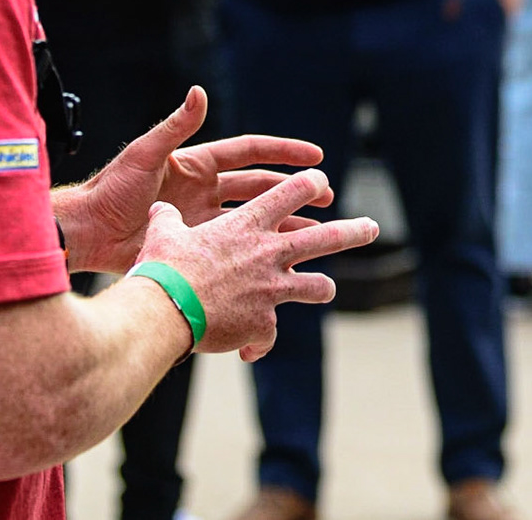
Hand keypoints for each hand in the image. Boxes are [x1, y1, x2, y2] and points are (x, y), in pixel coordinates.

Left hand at [55, 86, 331, 273]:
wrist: (87, 233)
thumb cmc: (110, 189)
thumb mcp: (145, 154)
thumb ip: (175, 127)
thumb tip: (198, 92)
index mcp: (197, 163)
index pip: (249, 152)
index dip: (283, 152)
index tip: (316, 156)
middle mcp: (204, 189)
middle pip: (259, 187)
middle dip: (294, 190)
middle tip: (327, 196)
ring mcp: (201, 218)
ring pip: (253, 219)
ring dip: (283, 222)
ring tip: (318, 231)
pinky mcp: (194, 245)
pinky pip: (233, 247)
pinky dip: (256, 251)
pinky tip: (278, 261)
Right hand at [134, 169, 379, 360]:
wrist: (165, 310)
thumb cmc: (163, 267)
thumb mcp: (164, 234)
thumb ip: (168, 220)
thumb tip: (159, 209)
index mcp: (248, 225)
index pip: (292, 192)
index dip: (310, 184)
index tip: (320, 181)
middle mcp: (269, 253)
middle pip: (327, 238)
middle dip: (354, 231)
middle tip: (371, 227)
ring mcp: (272, 289)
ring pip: (317, 286)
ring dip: (321, 288)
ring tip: (325, 290)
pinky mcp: (265, 323)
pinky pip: (271, 334)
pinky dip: (261, 342)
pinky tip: (250, 350)